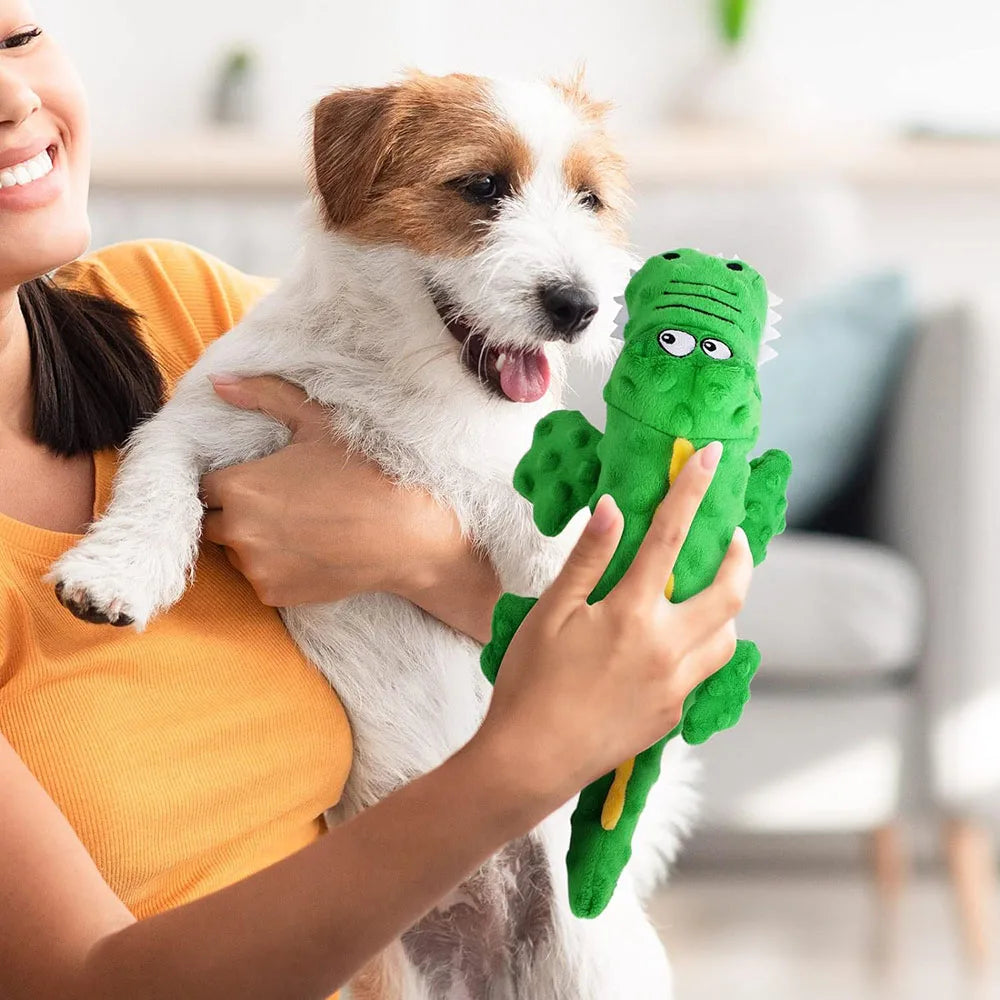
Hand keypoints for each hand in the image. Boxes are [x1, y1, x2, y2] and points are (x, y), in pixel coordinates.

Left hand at [201, 375, 482, 609]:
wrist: (408, 535)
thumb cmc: (365, 474)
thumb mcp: (318, 423)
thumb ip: (264, 396)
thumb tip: (216, 382)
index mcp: (240, 486)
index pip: (203, 486)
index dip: (229, 481)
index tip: (257, 480)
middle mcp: (238, 530)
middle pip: (212, 521)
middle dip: (234, 512)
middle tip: (279, 503)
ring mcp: (255, 567)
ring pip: (234, 552)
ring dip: (252, 541)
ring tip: (297, 527)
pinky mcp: (273, 594)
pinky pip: (258, 578)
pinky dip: (274, 567)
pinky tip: (307, 551)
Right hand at [477, 442, 752, 808]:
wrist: (531, 762)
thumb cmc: (530, 684)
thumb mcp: (550, 613)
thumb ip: (588, 559)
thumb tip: (614, 509)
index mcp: (632, 614)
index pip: (671, 536)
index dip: (692, 490)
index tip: (708, 457)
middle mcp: (667, 648)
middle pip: (729, 592)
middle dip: (740, 557)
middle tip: (732, 538)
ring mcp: (676, 686)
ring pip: (728, 636)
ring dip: (727, 605)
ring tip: (706, 591)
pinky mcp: (673, 715)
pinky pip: (706, 671)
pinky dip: (706, 644)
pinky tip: (678, 641)